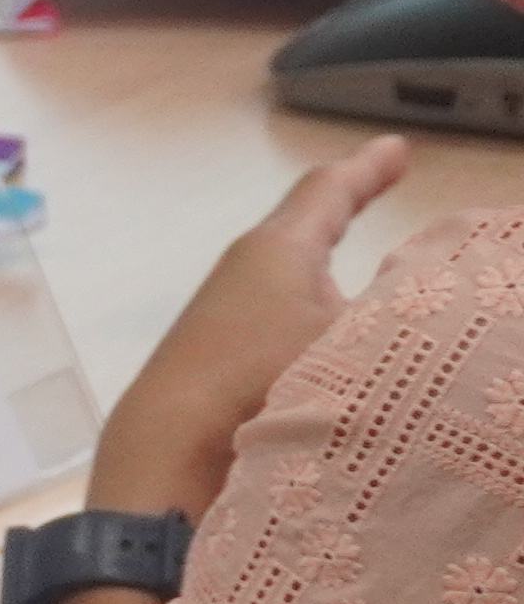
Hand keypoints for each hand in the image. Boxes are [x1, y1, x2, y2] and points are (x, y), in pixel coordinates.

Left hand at [89, 135, 405, 518]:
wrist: (173, 454)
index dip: (367, 170)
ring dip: (342, 289)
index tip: (397, 149)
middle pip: (310, 238)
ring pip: (301, 293)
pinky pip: (292, 339)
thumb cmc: (265, 376)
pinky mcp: (223, 373)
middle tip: (388, 207)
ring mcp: (229, 326)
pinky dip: (327, 337)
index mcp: (277, 250)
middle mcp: (247, 278)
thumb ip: (399, 307)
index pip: (329, 194)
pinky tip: (352, 363)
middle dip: (349, 223)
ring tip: (391, 298)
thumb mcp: (355, 333)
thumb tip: (429, 291)